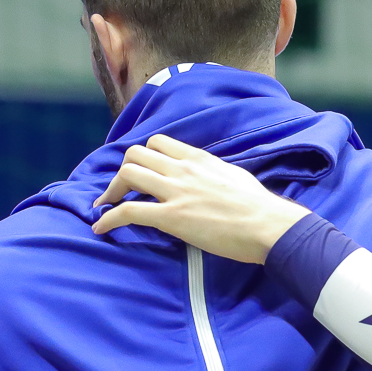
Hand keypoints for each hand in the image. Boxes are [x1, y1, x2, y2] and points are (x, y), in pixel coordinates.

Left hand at [91, 133, 308, 262]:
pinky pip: (129, 211)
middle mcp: (183, 169)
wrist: (270, 225)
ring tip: (107, 206)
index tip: (141, 172)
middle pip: (134, 155)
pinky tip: (101, 227)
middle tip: (121, 191)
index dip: (144, 157)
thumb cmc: (261, 207)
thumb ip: (213, 173)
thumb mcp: (235, 177)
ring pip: (127, 174)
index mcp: (199, 159)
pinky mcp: (172, 217)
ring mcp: (176, 192)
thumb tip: (207, 180)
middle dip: (122, 172)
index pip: (158, 143)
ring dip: (111, 191)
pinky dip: (109, 218)